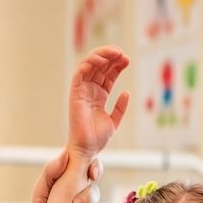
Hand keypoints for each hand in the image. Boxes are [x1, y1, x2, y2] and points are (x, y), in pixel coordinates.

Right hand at [69, 45, 129, 160]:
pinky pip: (79, 73)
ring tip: (115, 53)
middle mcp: (90, 90)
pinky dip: (89, 63)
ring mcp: (82, 91)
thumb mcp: (115, 121)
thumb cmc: (97, 139)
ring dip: (102, 55)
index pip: (108, 74)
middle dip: (111, 57)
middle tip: (122, 54)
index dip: (117, 65)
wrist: (87, 149)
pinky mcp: (74, 93)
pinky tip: (101, 60)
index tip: (127, 60)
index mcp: (99, 96)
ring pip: (89, 65)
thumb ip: (120, 107)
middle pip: (100, 66)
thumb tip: (126, 92)